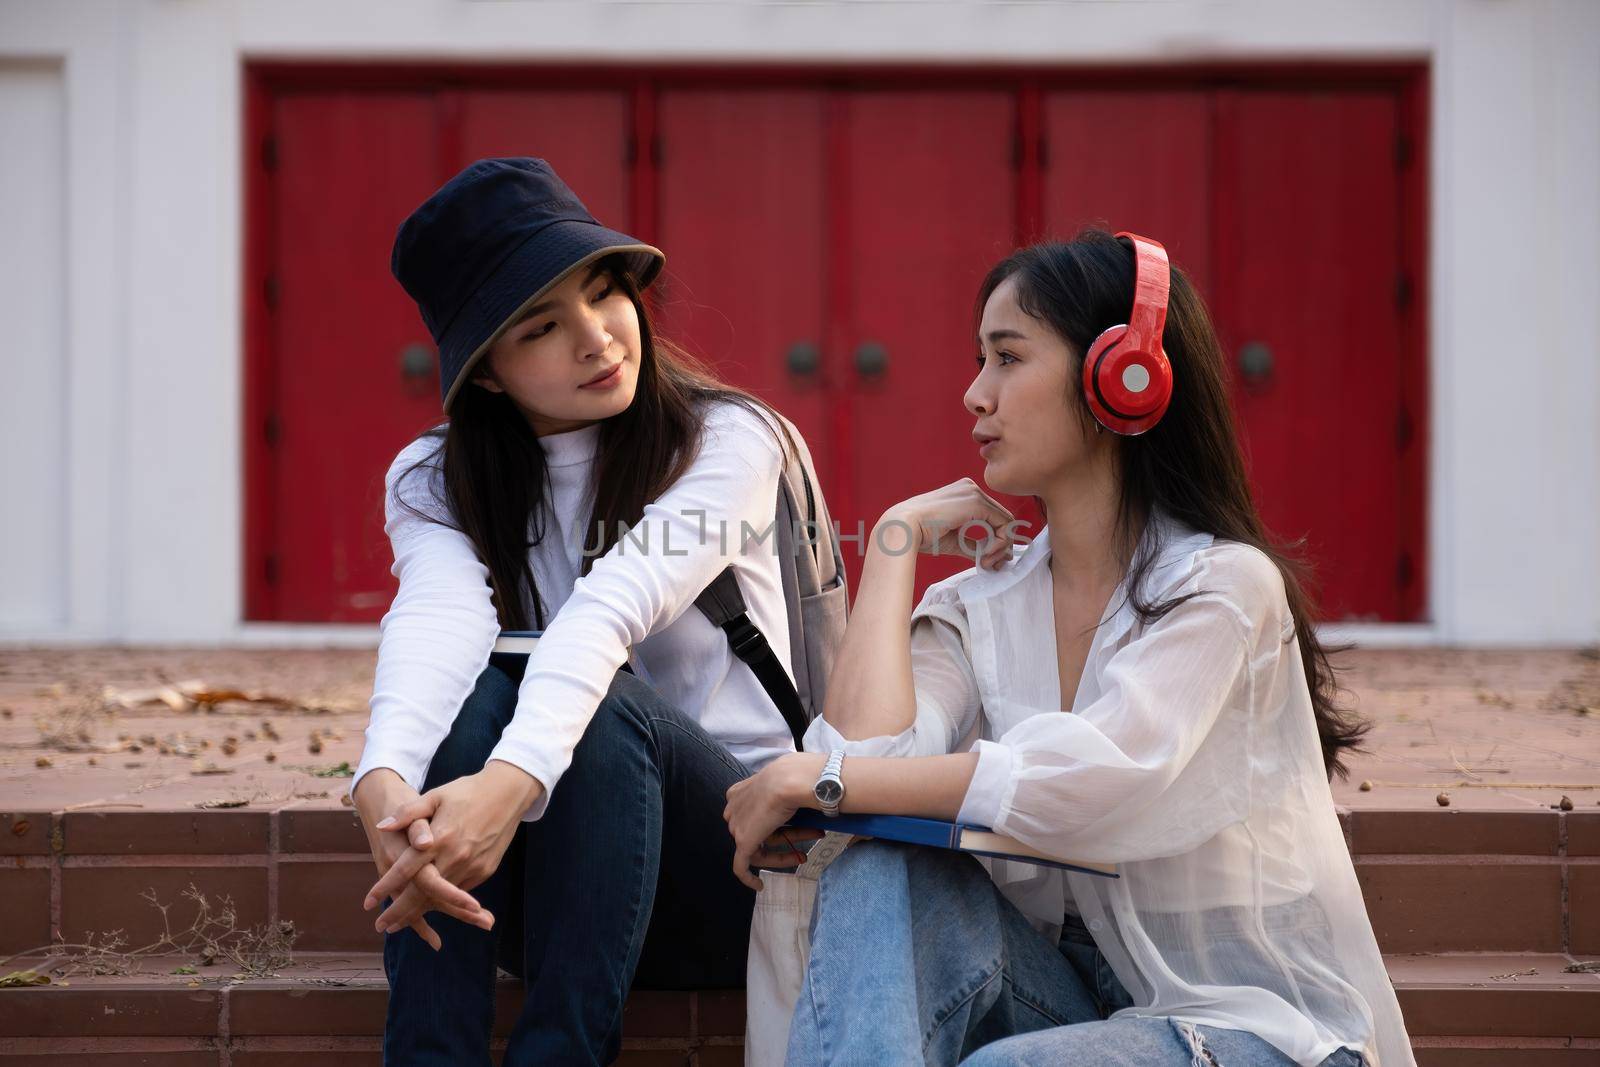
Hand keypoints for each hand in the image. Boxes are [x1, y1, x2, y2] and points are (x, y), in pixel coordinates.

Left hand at [363, 760, 542, 937]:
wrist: (508, 793)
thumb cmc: (467, 791)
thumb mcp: (435, 796)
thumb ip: (408, 813)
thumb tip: (381, 826)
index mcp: (439, 837)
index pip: (405, 869)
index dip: (385, 887)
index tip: (367, 903)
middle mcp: (455, 856)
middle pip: (421, 893)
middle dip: (399, 913)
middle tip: (382, 926)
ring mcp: (472, 866)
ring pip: (441, 897)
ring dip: (419, 912)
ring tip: (400, 923)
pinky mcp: (484, 870)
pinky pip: (459, 891)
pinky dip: (442, 901)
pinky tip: (429, 905)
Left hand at [723, 753, 827, 891]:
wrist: (790, 780)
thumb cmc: (794, 776)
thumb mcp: (787, 781)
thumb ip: (784, 793)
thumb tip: (804, 795)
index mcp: (740, 792)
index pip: (756, 815)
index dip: (778, 824)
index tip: (798, 828)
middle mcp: (734, 808)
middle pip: (759, 831)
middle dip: (786, 838)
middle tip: (807, 842)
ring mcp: (737, 826)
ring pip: (759, 848)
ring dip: (783, 854)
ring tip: (803, 856)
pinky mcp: (742, 842)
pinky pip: (741, 866)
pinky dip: (748, 878)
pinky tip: (759, 886)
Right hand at [878, 478, 1025, 569]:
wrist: (904, 529)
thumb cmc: (922, 534)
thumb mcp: (954, 540)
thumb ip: (973, 545)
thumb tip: (990, 556)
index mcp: (964, 494)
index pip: (992, 516)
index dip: (996, 540)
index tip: (988, 561)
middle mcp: (971, 488)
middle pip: (1002, 518)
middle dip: (1001, 545)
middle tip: (991, 565)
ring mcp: (973, 493)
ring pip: (1005, 521)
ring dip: (1000, 546)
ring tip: (986, 562)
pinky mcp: (975, 502)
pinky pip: (1002, 523)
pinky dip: (999, 543)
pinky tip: (985, 555)